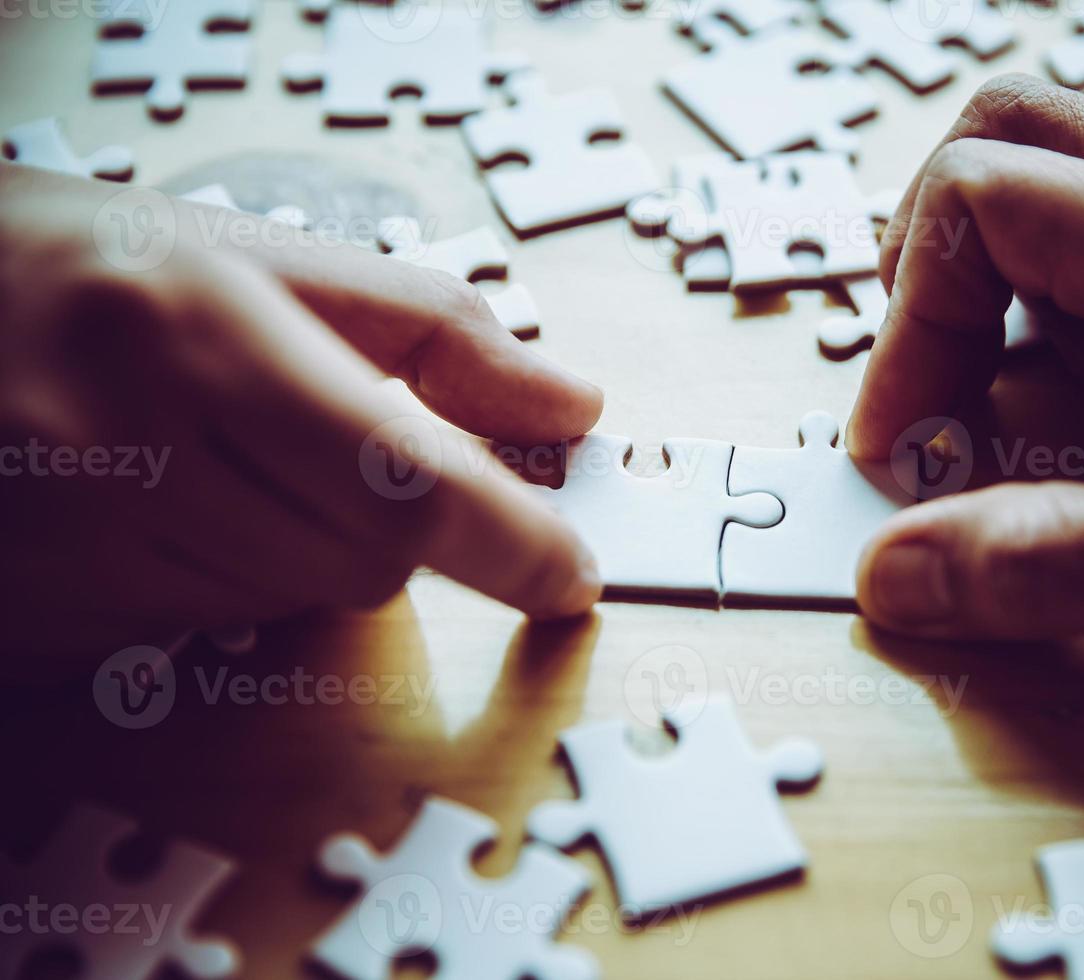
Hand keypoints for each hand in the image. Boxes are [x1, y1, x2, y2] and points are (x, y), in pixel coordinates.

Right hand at [0, 165, 602, 657]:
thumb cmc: (105, 266)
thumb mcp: (270, 256)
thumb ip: (434, 332)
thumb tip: (570, 406)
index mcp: (201, 338)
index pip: (408, 486)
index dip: (511, 543)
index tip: (572, 576)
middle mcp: (126, 451)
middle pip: (362, 564)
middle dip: (394, 523)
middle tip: (331, 446)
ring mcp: (68, 544)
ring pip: (285, 604)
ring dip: (301, 546)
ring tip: (218, 452)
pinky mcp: (37, 608)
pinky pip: (197, 630)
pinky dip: (223, 576)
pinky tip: (164, 499)